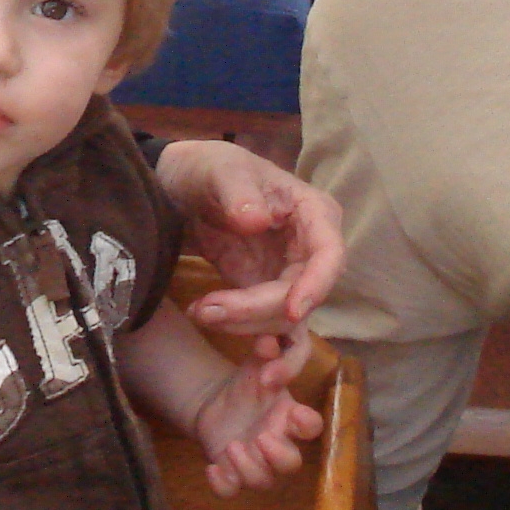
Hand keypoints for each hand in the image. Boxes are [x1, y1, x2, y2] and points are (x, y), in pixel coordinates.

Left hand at [153, 139, 343, 345]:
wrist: (180, 190)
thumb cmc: (209, 169)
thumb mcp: (219, 169)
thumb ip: (237, 190)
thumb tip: (256, 219)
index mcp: (313, 213)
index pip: (330, 255)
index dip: (317, 286)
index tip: (294, 312)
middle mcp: (310, 251)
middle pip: (303, 296)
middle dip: (258, 310)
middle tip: (208, 310)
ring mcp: (290, 278)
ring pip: (285, 320)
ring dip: (246, 327)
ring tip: (200, 312)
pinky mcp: (266, 298)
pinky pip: (270, 329)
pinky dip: (249, 339)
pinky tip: (221, 338)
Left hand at [191, 329, 325, 496]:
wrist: (219, 405)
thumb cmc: (248, 387)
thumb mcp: (255, 368)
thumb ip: (264, 355)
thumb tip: (267, 340)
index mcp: (288, 418)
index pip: (311, 428)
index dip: (307, 426)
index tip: (295, 415)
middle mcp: (277, 445)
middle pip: (291, 464)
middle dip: (279, 456)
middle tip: (261, 438)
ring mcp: (256, 462)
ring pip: (263, 481)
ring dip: (249, 468)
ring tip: (232, 446)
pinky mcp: (232, 472)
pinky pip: (232, 490)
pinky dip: (223, 485)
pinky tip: (212, 468)